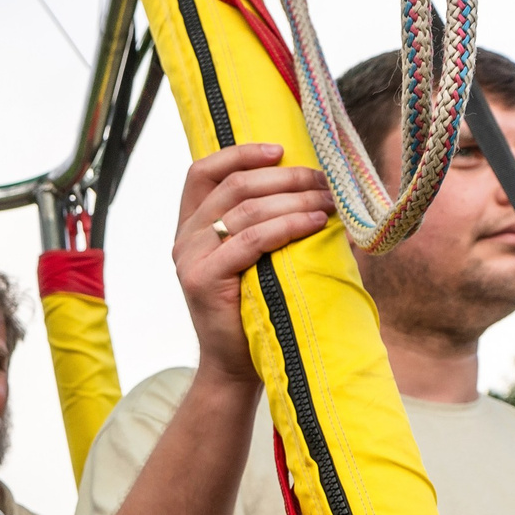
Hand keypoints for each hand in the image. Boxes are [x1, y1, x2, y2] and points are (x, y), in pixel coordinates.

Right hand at [174, 146, 334, 382]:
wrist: (236, 364)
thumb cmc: (255, 308)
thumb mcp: (256, 257)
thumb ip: (267, 222)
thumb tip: (319, 186)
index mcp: (192, 227)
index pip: (202, 172)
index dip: (239, 153)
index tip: (280, 150)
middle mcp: (185, 238)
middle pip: (234, 186)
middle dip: (285, 177)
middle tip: (323, 182)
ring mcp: (190, 258)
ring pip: (246, 210)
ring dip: (295, 200)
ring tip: (328, 203)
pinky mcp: (202, 279)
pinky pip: (251, 240)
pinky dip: (288, 226)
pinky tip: (315, 224)